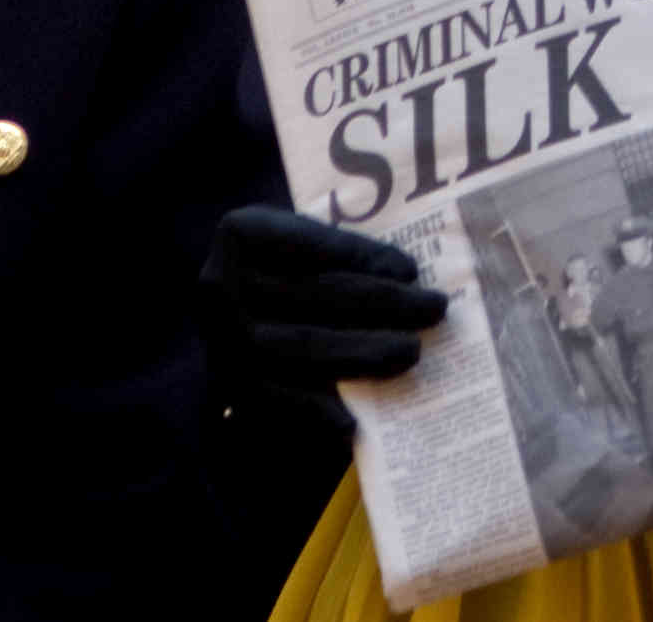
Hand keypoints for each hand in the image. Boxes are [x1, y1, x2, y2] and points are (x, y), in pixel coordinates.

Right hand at [202, 206, 448, 394]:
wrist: (242, 336)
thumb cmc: (293, 282)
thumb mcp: (305, 253)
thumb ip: (341, 257)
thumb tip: (409, 280)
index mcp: (240, 233)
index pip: (307, 242)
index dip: (360, 256)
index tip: (410, 271)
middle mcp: (220, 284)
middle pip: (313, 293)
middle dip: (380, 302)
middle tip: (433, 307)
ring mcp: (221, 338)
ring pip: (301, 345)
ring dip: (362, 352)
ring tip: (411, 350)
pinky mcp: (229, 387)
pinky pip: (278, 398)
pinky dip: (318, 409)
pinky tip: (354, 420)